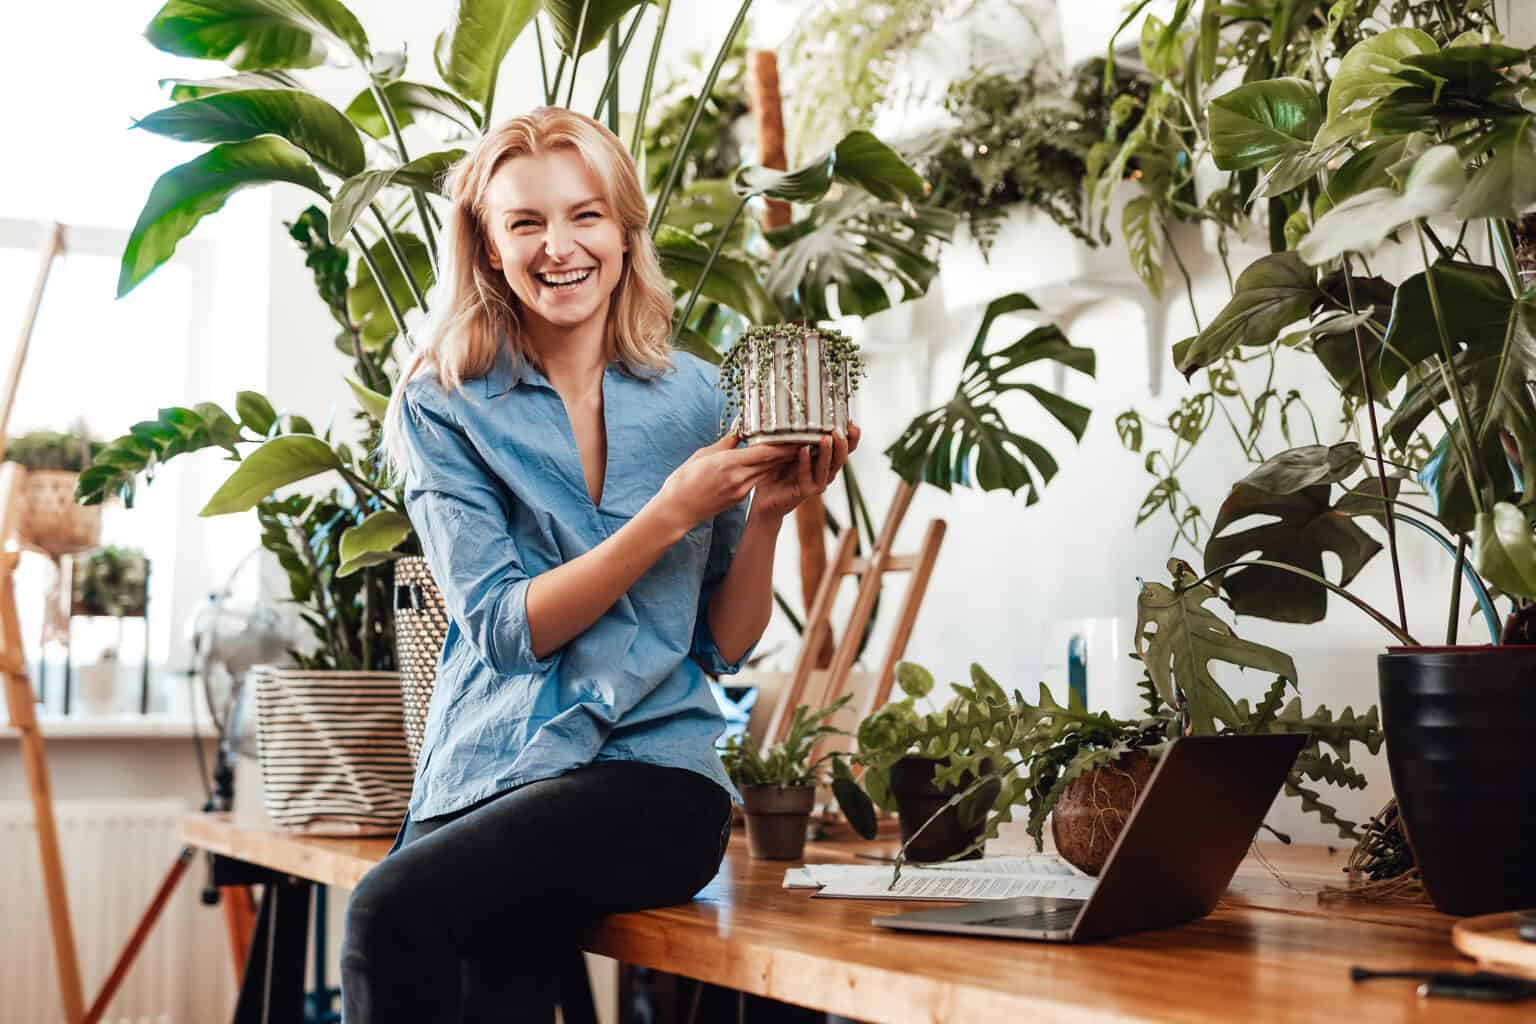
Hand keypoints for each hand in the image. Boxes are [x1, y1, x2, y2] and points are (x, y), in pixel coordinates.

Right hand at [653, 430, 797, 533]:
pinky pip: (757, 480)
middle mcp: (739, 478)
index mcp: (729, 463)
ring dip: (780, 461)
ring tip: (792, 449)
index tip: (796, 435)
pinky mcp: (739, 498)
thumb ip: (725, 444)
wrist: (678, 510)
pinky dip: (766, 470)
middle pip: (770, 462)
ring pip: (766, 472)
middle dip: (787, 451)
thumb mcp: (703, 455)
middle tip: (801, 439)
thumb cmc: (684, 480)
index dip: (783, 444)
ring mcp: (740, 490)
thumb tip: (739, 433)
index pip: (764, 452)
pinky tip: (772, 463)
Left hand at [748, 424, 860, 521]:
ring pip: (828, 468)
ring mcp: (816, 483)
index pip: (842, 447)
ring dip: (827, 452)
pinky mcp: (805, 491)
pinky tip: (803, 451)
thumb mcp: (787, 449)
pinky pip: (807, 476)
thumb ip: (797, 439)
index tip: (852, 424)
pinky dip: (806, 463)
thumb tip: (801, 417)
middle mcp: (823, 471)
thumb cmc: (776, 471)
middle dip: (844, 444)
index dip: (850, 437)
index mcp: (822, 459)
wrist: (763, 498)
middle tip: (839, 430)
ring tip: (827, 438)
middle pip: (841, 457)